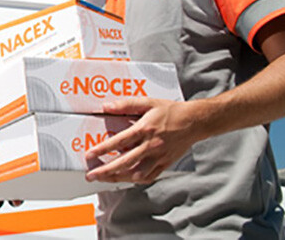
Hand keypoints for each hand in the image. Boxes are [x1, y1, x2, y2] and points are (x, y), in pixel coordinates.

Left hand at [84, 97, 203, 183]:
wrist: (195, 122)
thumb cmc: (171, 112)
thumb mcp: (147, 103)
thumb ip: (126, 104)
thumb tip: (106, 106)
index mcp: (144, 130)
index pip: (119, 142)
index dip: (102, 149)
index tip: (89, 154)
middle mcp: (150, 146)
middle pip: (124, 162)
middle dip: (105, 170)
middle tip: (91, 175)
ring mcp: (158, 157)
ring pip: (136, 173)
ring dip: (118, 178)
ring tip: (105, 179)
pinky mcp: (165, 163)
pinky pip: (149, 177)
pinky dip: (136, 180)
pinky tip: (126, 179)